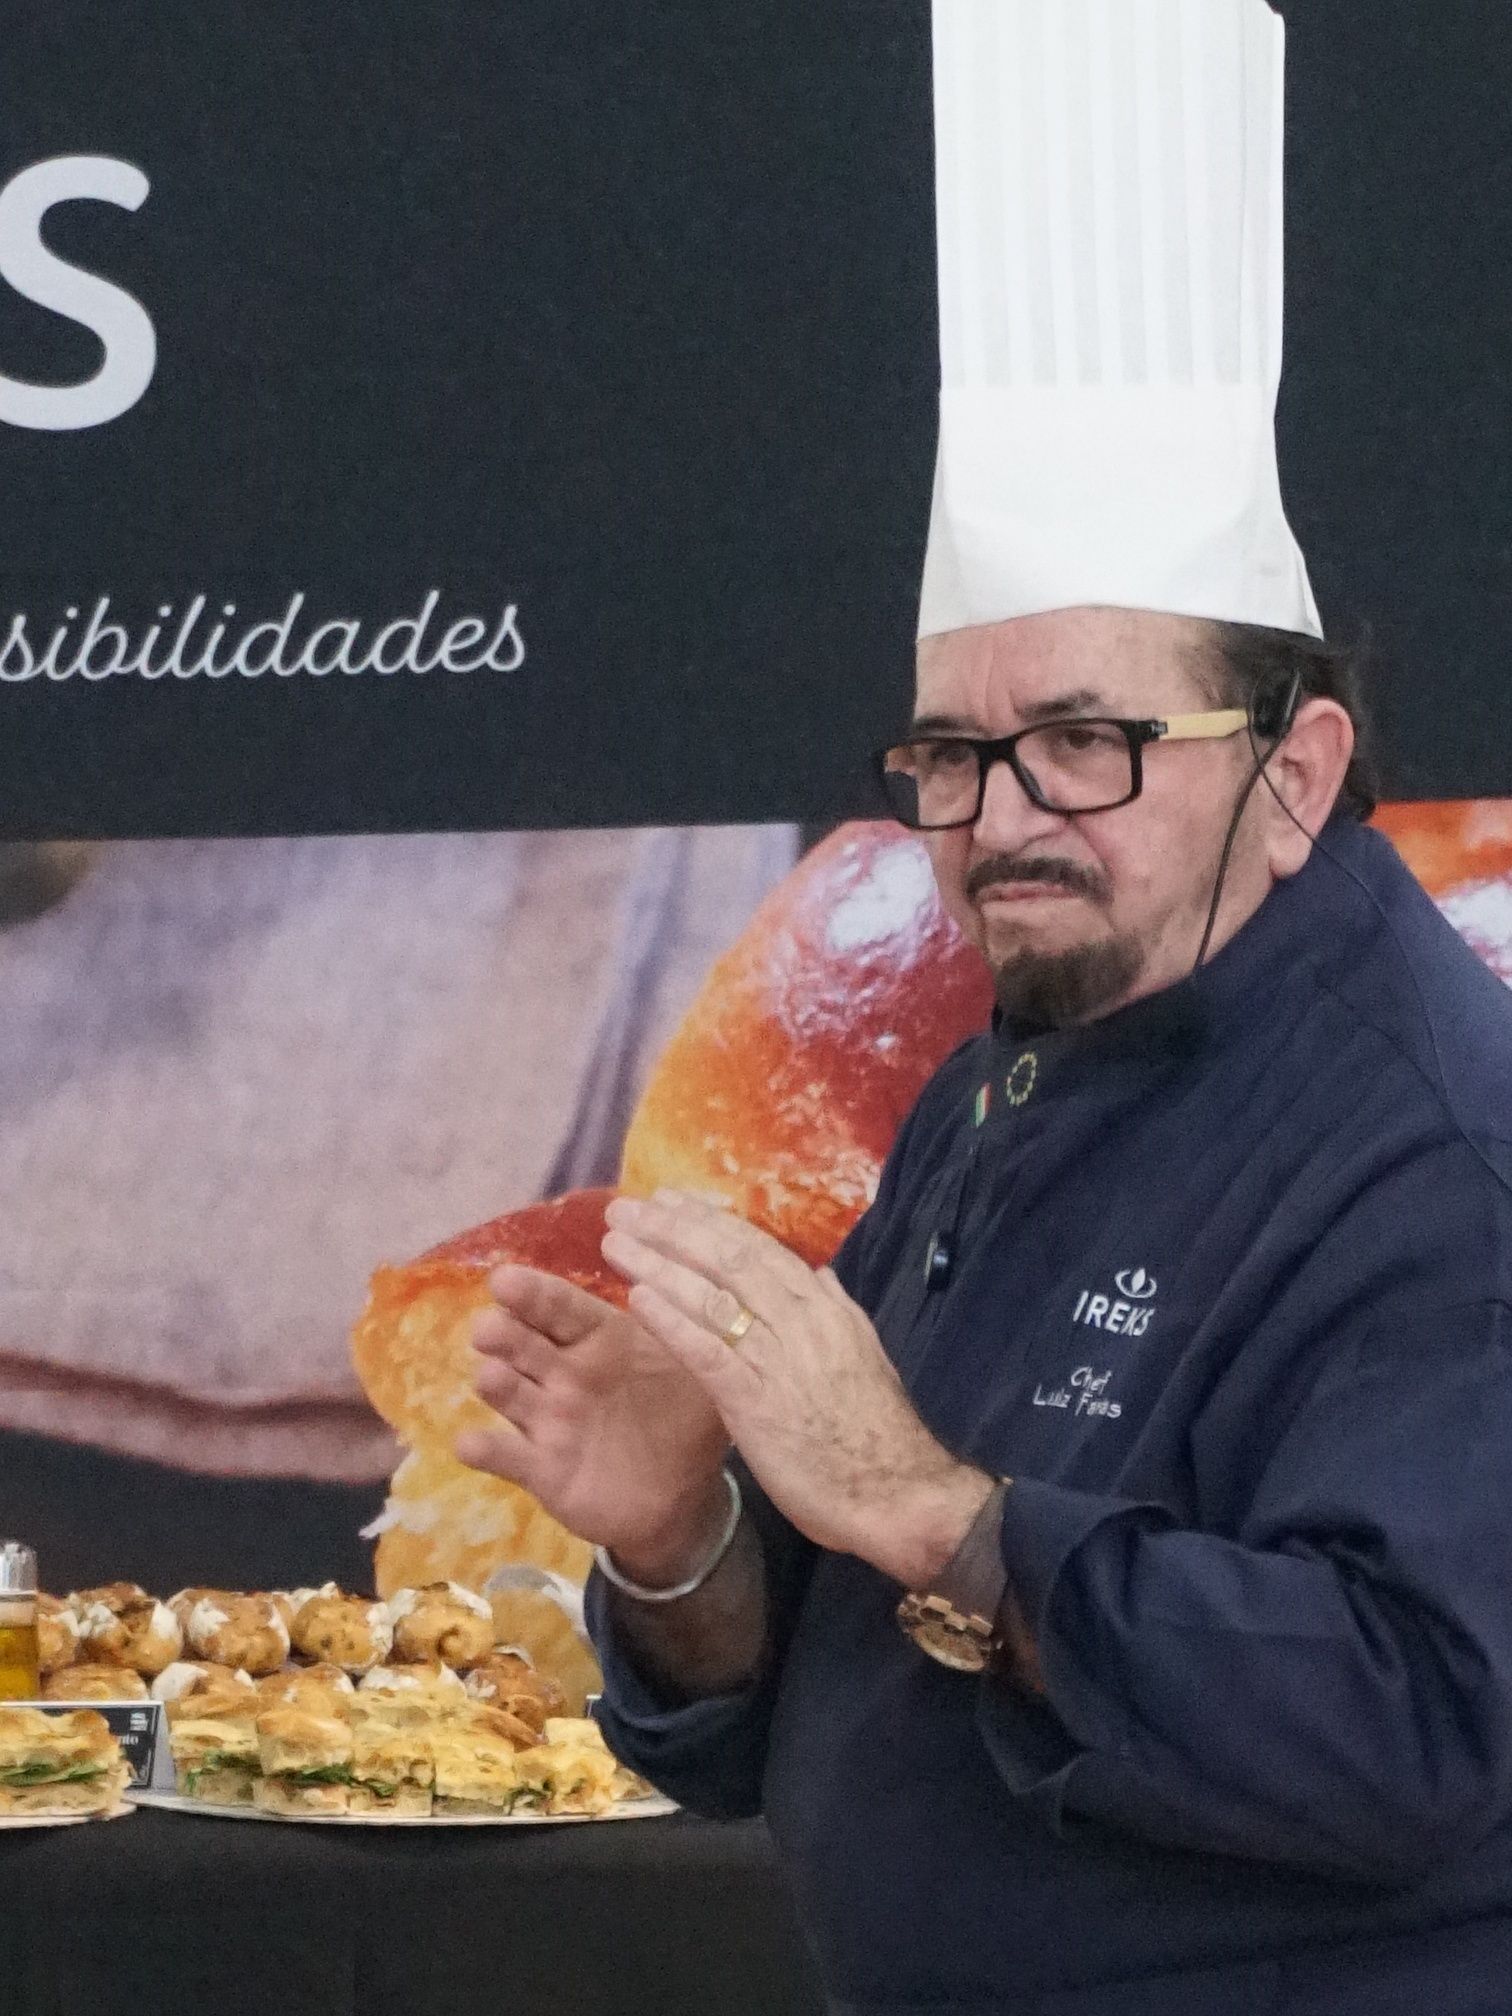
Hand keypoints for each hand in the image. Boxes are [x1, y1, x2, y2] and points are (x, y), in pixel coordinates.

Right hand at [455, 1266, 732, 1579]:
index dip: (536, 1294)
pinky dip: (485, 1449)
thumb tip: (708, 1287)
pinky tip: (470, 1443)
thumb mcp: (701, 1375)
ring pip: (510, 1391)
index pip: (564, 1309)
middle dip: (504, 1332)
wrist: (682, 1497)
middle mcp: (565, 1373)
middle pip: (526, 1344)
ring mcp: (548, 1420)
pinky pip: (506, 1455)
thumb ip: (698, 1335)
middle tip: (489, 1326)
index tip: (507, 1279)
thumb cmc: (686, 1419)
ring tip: (489, 1375)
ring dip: (494, 1380)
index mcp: (601, 1340)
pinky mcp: (540, 1468)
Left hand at [600, 1192, 993, 1587]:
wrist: (899, 1493)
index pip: (758, 1248)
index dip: (709, 1222)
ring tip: (615, 1244)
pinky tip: (638, 1299)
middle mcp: (799, 1320)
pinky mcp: (756, 1402)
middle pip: (727, 1260)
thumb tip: (820, 1275)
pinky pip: (708, 1351)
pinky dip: (672, 1321)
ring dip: (659, 1265)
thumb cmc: (878, 1431)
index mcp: (823, 1306)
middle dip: (673, 1231)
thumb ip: (838, 1311)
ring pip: (711, 1296)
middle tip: (626, 1210)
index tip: (670, 1201)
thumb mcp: (864, 1353)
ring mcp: (777, 1358)